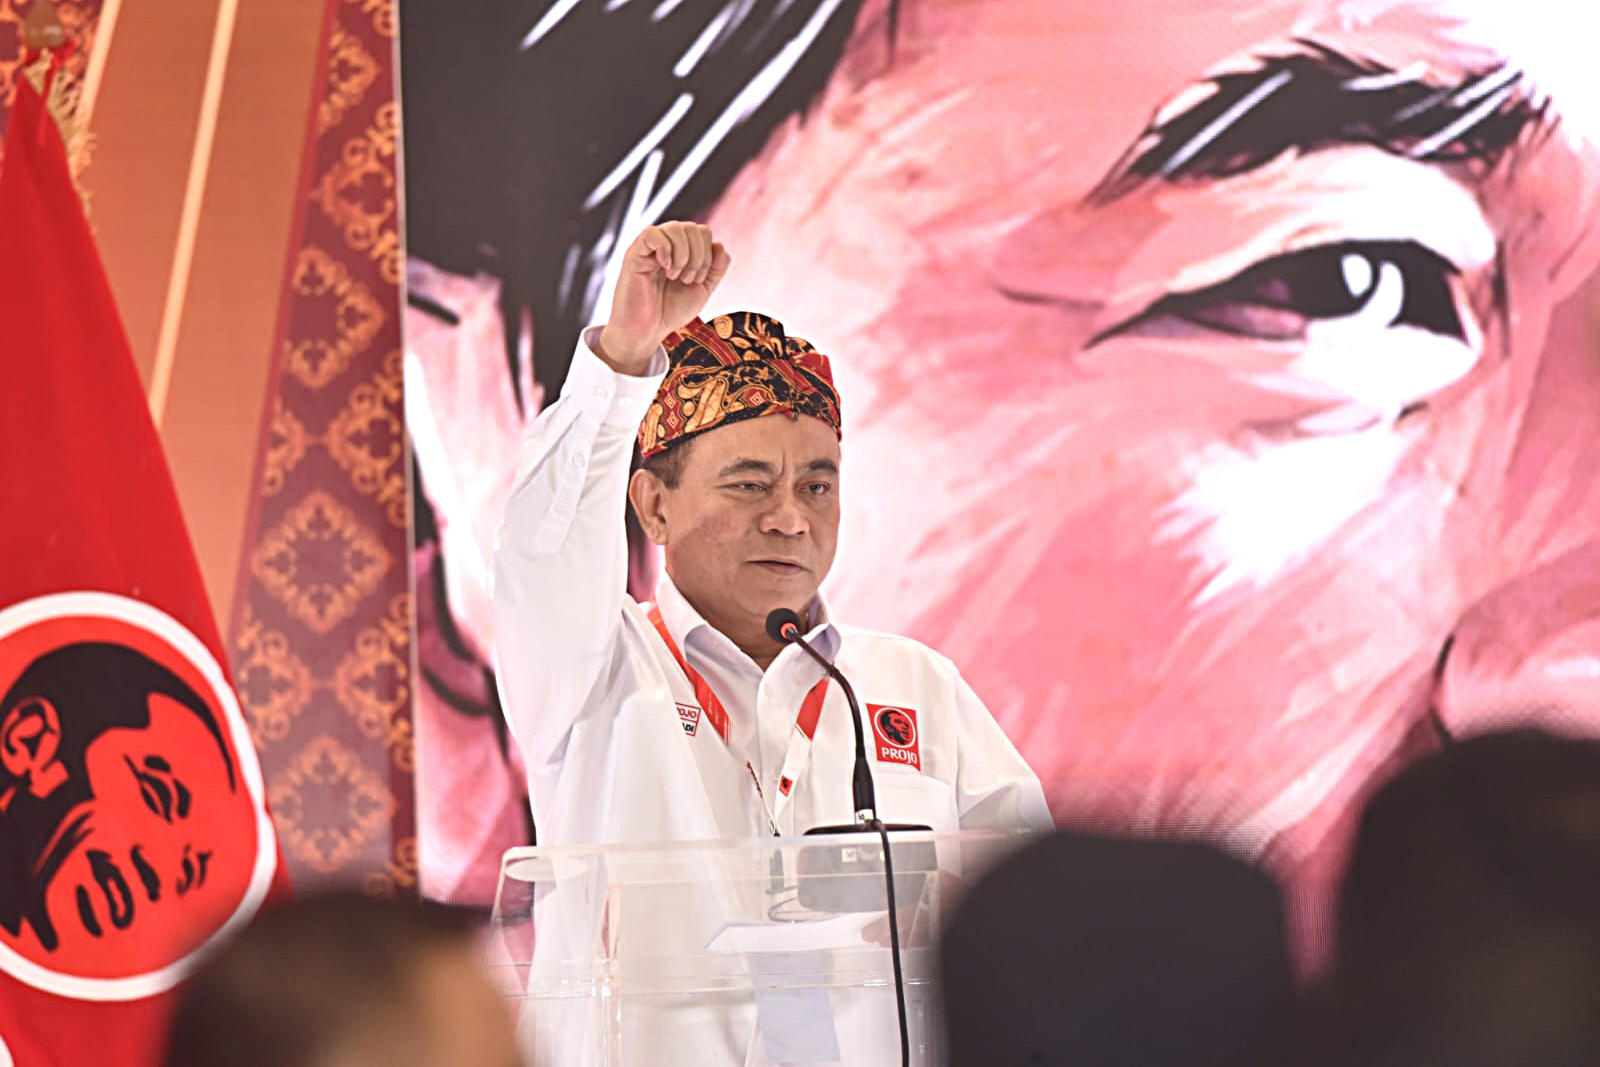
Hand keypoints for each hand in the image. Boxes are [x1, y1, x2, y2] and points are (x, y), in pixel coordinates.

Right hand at [598, 221, 730, 373]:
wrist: (647, 331)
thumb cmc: (670, 311)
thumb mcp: (702, 290)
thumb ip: (716, 269)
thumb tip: (720, 246)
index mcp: (682, 251)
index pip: (703, 232)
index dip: (708, 254)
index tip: (698, 279)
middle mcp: (667, 245)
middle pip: (693, 227)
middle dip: (698, 256)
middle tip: (687, 280)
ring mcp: (651, 248)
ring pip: (675, 227)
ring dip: (683, 255)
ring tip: (675, 276)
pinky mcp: (635, 254)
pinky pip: (653, 233)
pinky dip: (665, 250)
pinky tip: (664, 268)